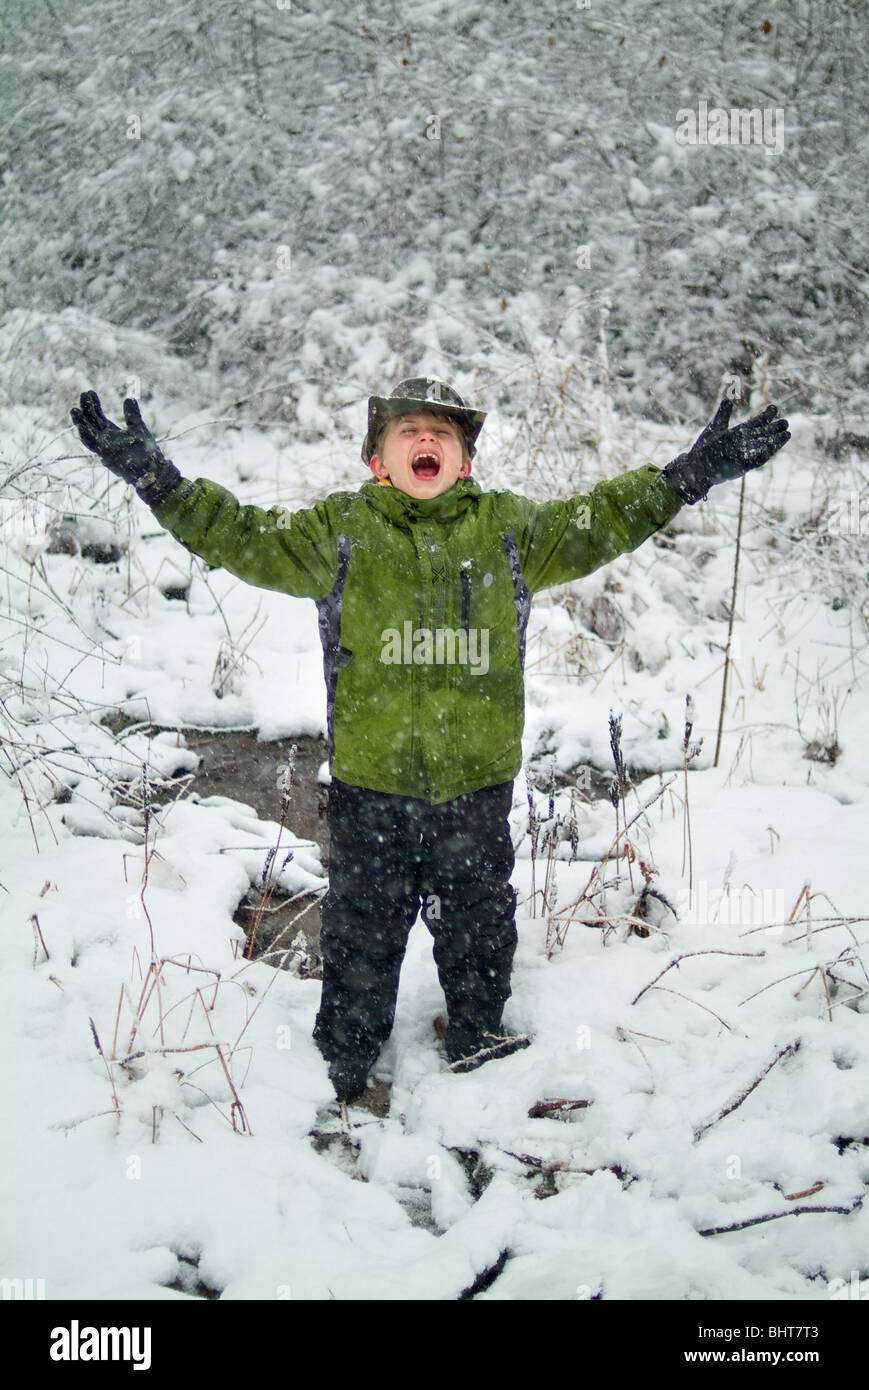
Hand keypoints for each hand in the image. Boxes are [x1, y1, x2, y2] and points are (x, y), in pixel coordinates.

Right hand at [70, 391, 180, 505]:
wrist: (153, 468)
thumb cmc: (146, 451)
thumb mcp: (138, 427)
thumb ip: (132, 414)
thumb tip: (129, 398)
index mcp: (110, 433)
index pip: (97, 417)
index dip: (93, 405)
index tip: (89, 392)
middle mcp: (104, 439)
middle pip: (90, 422)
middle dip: (86, 409)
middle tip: (83, 394)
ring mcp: (104, 447)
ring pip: (87, 434)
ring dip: (80, 423)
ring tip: (74, 410)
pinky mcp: (106, 454)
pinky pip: (93, 445)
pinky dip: (86, 436)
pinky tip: (81, 427)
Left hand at [663, 400, 789, 503]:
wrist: (696, 465)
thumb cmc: (705, 447)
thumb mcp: (716, 427)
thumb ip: (724, 413)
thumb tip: (729, 398)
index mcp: (739, 434)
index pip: (756, 423)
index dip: (766, 416)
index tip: (774, 408)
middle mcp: (744, 444)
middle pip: (763, 435)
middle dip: (774, 429)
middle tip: (786, 422)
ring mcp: (744, 455)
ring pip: (764, 447)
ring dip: (775, 441)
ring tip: (787, 434)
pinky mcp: (742, 466)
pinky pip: (757, 459)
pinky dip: (766, 453)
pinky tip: (774, 446)